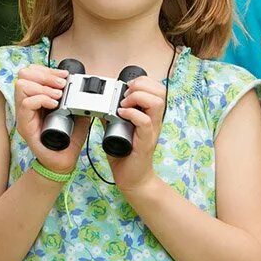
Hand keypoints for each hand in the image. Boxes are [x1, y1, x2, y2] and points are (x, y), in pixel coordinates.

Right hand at [14, 64, 88, 173]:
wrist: (62, 163)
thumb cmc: (66, 141)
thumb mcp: (77, 116)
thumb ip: (78, 101)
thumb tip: (85, 89)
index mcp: (37, 99)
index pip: (32, 73)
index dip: (47, 69)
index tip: (64, 75)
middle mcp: (27, 105)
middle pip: (24, 75)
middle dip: (45, 75)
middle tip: (61, 84)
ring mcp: (24, 115)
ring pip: (22, 86)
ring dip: (43, 87)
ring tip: (58, 96)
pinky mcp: (25, 126)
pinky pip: (26, 104)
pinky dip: (41, 99)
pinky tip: (54, 105)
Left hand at [106, 75, 164, 194]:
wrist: (133, 179)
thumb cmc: (126, 155)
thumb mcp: (117, 129)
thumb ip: (112, 115)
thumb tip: (101, 103)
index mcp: (149, 115)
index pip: (156, 88)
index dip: (142, 82)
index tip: (126, 87)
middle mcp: (154, 121)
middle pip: (159, 91)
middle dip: (140, 86)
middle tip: (125, 95)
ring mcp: (152, 130)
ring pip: (156, 102)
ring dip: (137, 98)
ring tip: (124, 105)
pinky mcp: (146, 142)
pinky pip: (145, 122)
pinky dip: (132, 114)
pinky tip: (121, 115)